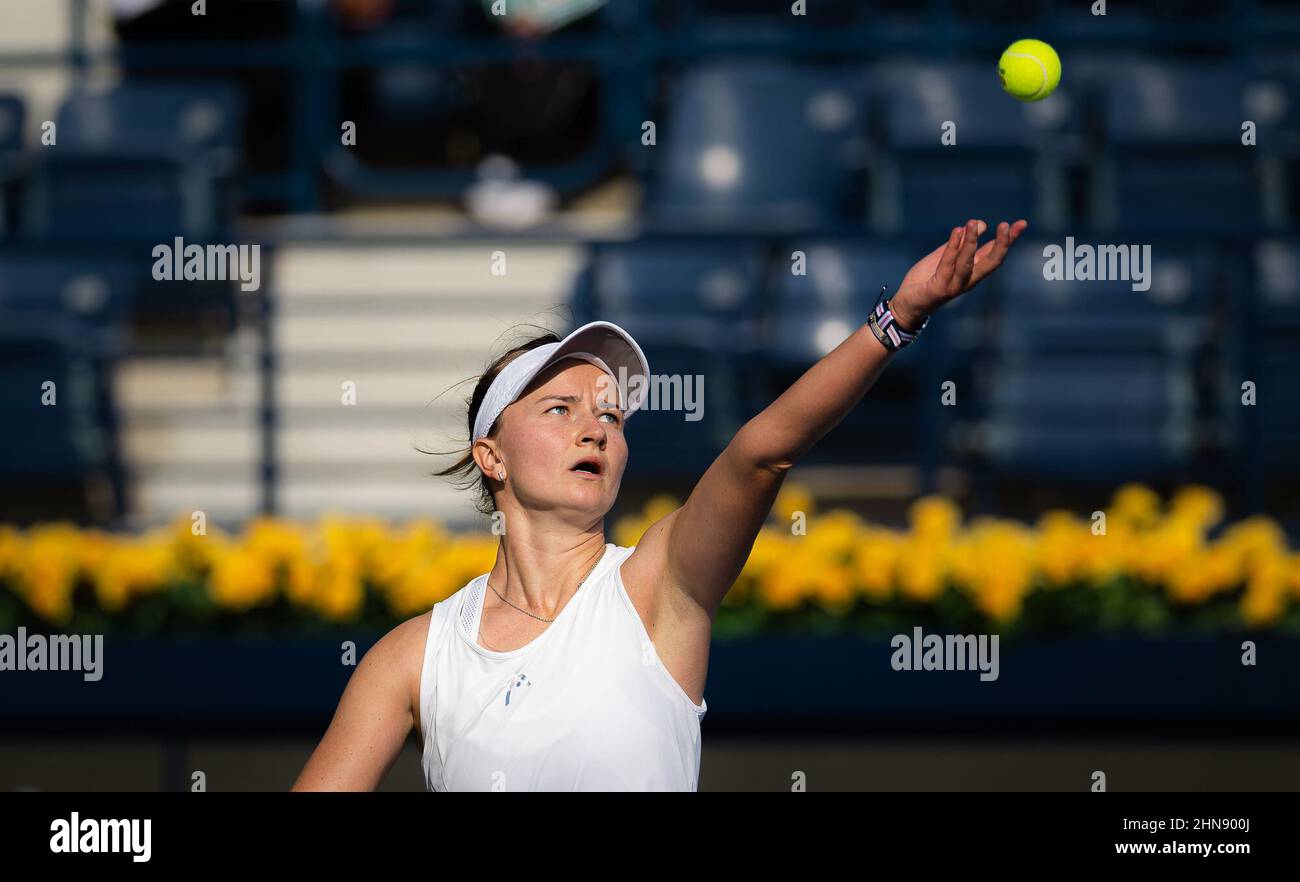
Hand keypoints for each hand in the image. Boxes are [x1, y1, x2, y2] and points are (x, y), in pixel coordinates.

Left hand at [890, 219, 1027, 331]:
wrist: (906, 304)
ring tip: (973, 223)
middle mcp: (968, 280)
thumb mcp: (946, 256)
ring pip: (969, 263)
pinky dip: (952, 248)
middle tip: (1006, 225)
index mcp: (972, 271)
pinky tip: (957, 232)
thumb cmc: (927, 279)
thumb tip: (981, 224)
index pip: (994, 254)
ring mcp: (955, 285)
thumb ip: (961, 243)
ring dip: (972, 242)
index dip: (1008, 239)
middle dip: (1001, 244)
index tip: (1021, 223)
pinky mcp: (939, 288)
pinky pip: (947, 265)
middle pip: (991, 262)